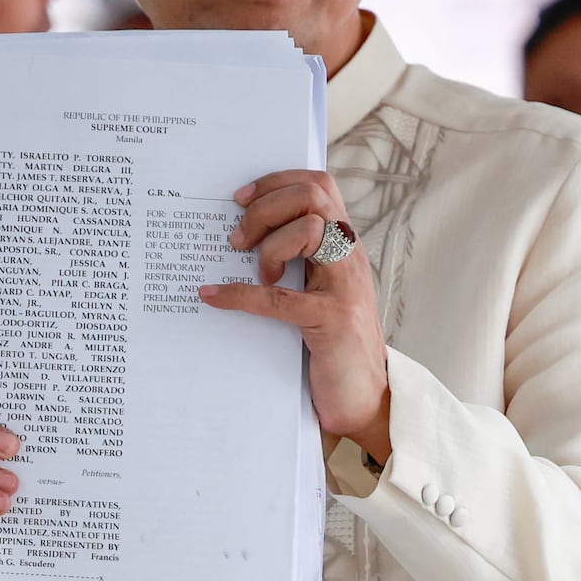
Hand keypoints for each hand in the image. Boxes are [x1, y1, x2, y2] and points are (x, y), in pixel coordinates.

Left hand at [198, 171, 389, 452]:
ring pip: (309, 230)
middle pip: (313, 196)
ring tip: (256, 273)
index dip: (276, 182)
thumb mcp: (319, 288)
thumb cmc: (333, 341)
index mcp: (344, 244)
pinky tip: (214, 297)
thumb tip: (239, 235)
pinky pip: (279, 296)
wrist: (366, 397)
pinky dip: (239, 294)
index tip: (241, 198)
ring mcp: (345, 287)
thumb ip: (297, 259)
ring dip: (269, 246)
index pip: (319, 185)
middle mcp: (350, 257)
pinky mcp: (332, 321)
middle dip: (266, 208)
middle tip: (238, 239)